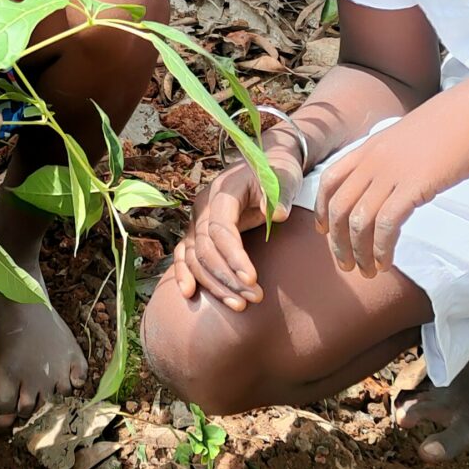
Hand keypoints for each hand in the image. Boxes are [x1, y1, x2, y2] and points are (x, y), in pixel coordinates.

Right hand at [173, 136, 306, 310]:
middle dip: (227, 277)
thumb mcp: (283, 177)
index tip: (252, 278)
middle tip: (254, 298)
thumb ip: (280, 194)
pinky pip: (185, 255)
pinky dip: (185, 274)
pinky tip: (189, 294)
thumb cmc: (278, 172)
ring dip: (214, 283)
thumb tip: (279, 214)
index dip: (233, 256)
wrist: (268, 162)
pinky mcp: (198, 231)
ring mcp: (198, 219)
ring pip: (194, 256)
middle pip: (205, 248)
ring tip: (240, 305)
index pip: (221, 229)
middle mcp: (204, 206)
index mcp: (223, 191)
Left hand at [313, 83, 468, 276]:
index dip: (322, 209)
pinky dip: (381, 249)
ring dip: (359, 252)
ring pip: (358, 221)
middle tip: (347, 264)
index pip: (330, 180)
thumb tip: (398, 178)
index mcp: (371, 145)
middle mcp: (374, 159)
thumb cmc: (458, 124)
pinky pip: (385, 225)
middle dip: (337, 241)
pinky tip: (385, 262)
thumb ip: (398, 157)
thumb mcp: (414, 136)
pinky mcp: (413, 187)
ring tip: (367, 271)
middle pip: (339, 207)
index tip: (326, 231)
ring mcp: (391, 172)